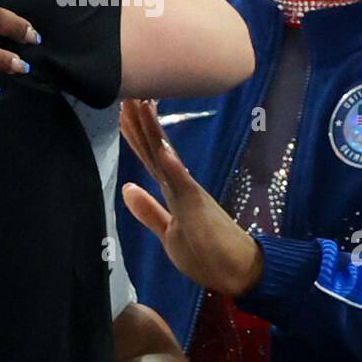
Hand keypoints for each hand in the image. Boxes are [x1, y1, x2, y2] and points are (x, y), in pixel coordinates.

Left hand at [119, 98, 263, 295]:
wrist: (240, 273)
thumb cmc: (207, 255)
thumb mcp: (169, 233)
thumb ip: (149, 210)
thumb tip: (127, 187)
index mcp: (173, 191)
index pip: (149, 156)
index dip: (134, 133)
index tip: (121, 107)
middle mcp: (180, 186)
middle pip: (154, 148)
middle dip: (139, 121)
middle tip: (127, 87)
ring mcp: (189, 194)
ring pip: (166, 158)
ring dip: (153, 131)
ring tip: (142, 102)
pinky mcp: (199, 208)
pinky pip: (183, 186)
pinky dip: (173, 167)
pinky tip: (164, 149)